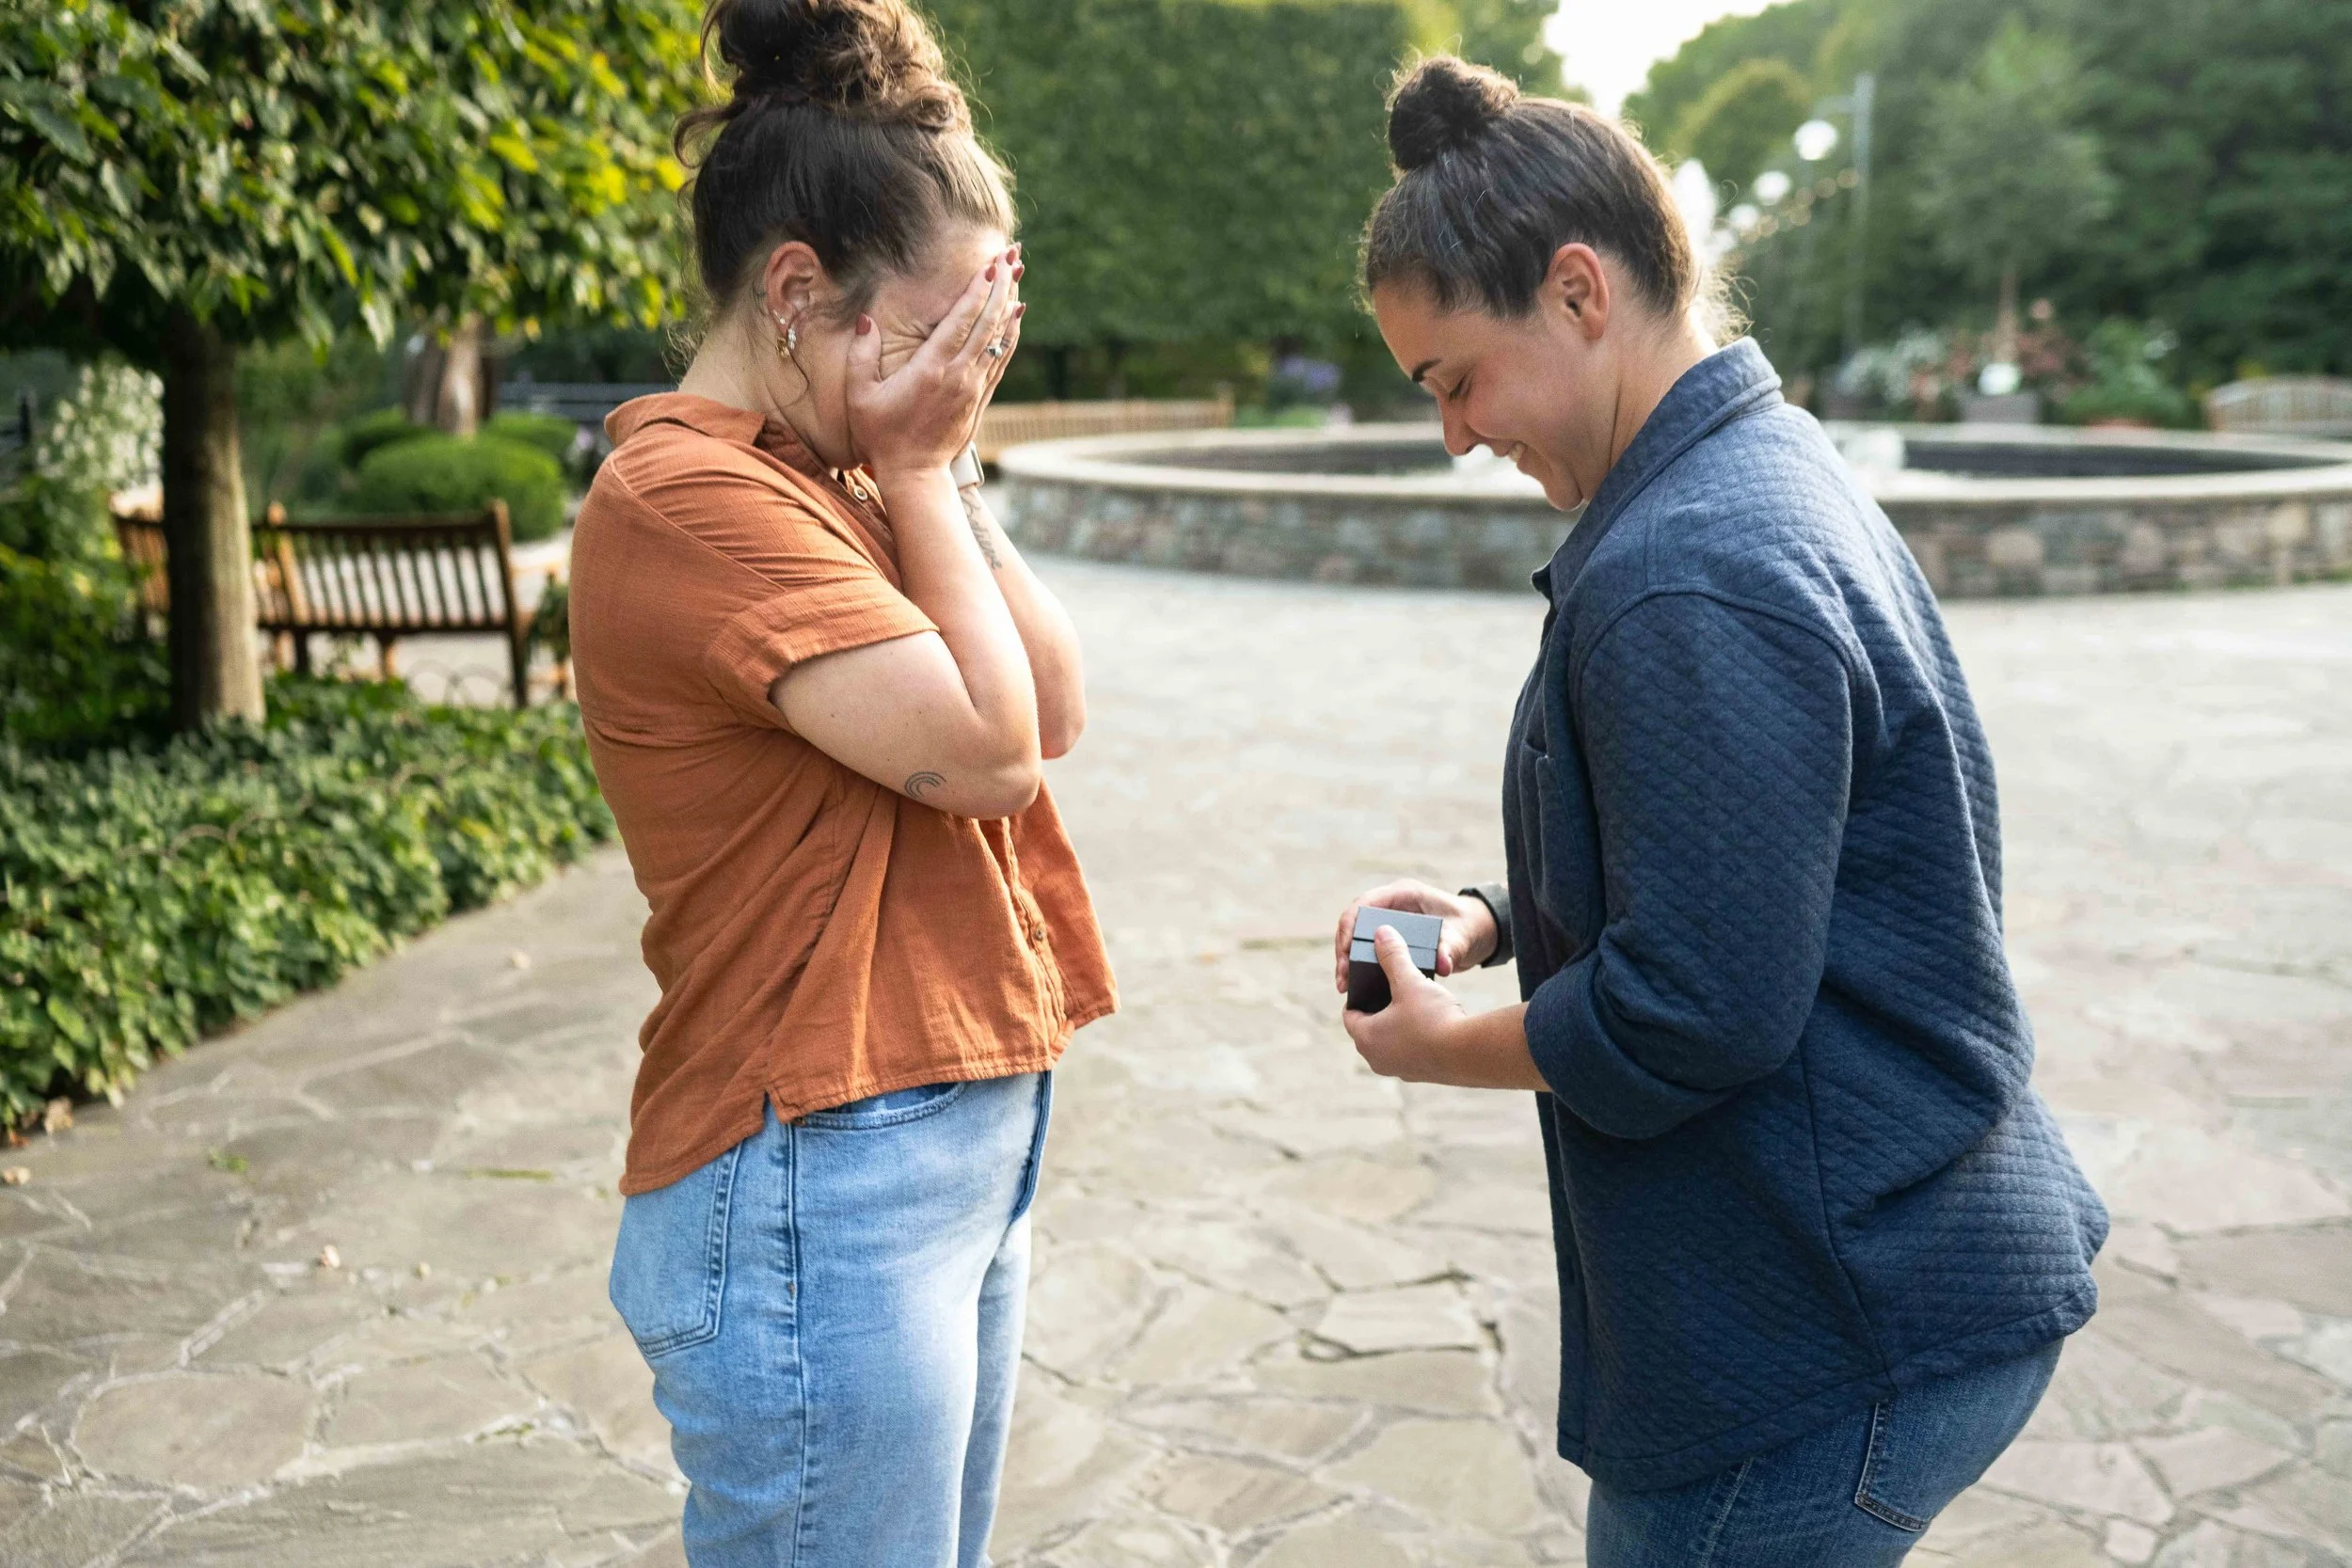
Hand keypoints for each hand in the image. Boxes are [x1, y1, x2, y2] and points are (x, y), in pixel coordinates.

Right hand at [849, 248, 1025, 478]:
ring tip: (1018, 273)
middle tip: (1011, 255)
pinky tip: (1017, 314)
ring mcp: (974, 387)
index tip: (990, 265)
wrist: (914, 473)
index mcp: (931, 369)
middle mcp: (959, 375)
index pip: (961, 321)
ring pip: (999, 338)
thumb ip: (861, 355)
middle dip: (1001, 285)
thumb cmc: (881, 434)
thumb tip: (866, 320)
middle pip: (987, 322)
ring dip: (1009, 303)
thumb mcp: (860, 395)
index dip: (977, 291)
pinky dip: (1011, 333)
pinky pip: (1001, 358)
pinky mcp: (980, 398)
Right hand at [1331, 878, 1495, 995]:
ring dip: (1345, 959)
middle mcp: (1390, 903)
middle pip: (1353, 921)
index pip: (1365, 903)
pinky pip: (1363, 947)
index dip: (1351, 926)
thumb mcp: (1462, 937)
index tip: (1347, 951)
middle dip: (1344, 948)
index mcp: (1404, 893)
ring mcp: (1386, 919)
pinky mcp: (1387, 936)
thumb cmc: (1468, 927)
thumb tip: (1442, 965)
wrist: (1475, 932)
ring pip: (1353, 935)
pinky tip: (1352, 985)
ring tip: (1343, 985)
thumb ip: (1451, 949)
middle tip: (1343, 976)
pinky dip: (1355, 964)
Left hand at [1342, 925, 1471, 1079]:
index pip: (1350, 1014)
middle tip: (1391, 991)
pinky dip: (1415, 1039)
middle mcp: (1376, 1059)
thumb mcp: (1410, 981)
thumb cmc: (1433, 1017)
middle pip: (1368, 1029)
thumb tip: (1381, 932)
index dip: (1358, 996)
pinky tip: (1432, 1025)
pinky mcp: (1420, 1076)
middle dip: (1378, 1010)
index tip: (1370, 984)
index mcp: (1365, 1037)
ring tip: (1412, 1006)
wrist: (1468, 1053)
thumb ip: (1393, 956)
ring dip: (1396, 1026)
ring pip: (1389, 1043)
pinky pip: (1410, 1053)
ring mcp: (1398, 1071)